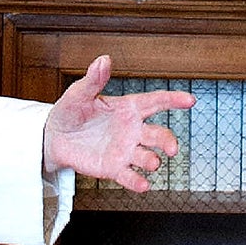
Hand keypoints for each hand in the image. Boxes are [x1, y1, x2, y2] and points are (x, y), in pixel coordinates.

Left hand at [42, 55, 195, 192]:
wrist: (56, 138)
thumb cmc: (70, 112)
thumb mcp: (79, 94)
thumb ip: (93, 80)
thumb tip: (103, 60)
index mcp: (128, 108)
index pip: (156, 102)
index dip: (173, 100)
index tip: (190, 100)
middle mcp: (133, 130)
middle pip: (158, 134)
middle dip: (167, 141)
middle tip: (172, 148)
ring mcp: (126, 150)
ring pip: (147, 156)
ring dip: (152, 161)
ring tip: (152, 164)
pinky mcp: (115, 168)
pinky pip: (129, 176)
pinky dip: (137, 182)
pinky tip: (143, 185)